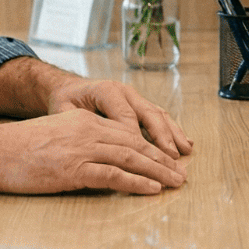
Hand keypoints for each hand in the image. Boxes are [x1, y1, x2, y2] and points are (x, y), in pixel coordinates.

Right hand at [0, 108, 186, 194]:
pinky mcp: (73, 169)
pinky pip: (112, 175)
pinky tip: (151, 189)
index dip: (151, 146)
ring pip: (130, 158)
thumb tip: (98, 157)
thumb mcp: (54, 134)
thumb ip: (78, 140)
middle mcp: (87, 130)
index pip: (126, 133)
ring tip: (175, 182)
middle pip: (134, 144)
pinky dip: (136, 183)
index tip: (167, 158)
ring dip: (157, 172)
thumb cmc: (18, 148)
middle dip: (161, 159)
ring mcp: (81, 149)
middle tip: (181, 172)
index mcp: (84, 120)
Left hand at [46, 77, 193, 158]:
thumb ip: (79, 124)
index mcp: (107, 91)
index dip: (136, 138)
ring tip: (183, 153)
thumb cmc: (66, 102)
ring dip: (172, 135)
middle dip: (162, 138)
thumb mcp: (64, 111)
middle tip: (172, 159)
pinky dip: (172, 131)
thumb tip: (93, 141)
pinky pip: (160, 117)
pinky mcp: (140, 106)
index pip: (126, 117)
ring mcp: (135, 98)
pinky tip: (184, 143)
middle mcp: (125, 92)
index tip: (143, 158)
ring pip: (158, 116)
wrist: (69, 89)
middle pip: (149, 115)